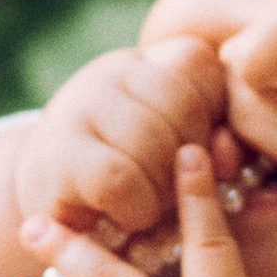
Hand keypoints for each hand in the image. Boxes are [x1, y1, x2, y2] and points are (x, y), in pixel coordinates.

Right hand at [11, 34, 237, 247]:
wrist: (50, 208)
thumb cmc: (130, 180)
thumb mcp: (177, 153)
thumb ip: (212, 145)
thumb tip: (227, 155)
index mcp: (144, 62)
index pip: (198, 60)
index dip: (212, 111)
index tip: (197, 149)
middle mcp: (108, 72)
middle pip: (182, 103)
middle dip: (189, 160)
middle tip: (173, 189)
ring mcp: (78, 108)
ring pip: (153, 141)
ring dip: (163, 190)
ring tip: (151, 205)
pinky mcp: (59, 157)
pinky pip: (121, 177)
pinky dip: (136, 207)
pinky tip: (128, 216)